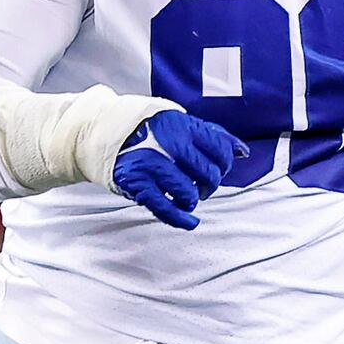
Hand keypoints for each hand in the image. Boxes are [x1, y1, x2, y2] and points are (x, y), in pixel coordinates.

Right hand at [112, 110, 246, 229]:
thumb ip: (211, 135)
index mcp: (181, 125)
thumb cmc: (147, 129)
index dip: (224, 164)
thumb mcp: (178, 122)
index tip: (216, 168)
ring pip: (188, 194)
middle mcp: (166, 144)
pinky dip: (181, 219)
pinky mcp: (136, 183)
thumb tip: (243, 151)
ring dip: (191, 199)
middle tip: (201, 185)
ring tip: (184, 195)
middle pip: (208, 175)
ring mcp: (150, 164)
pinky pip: (165, 208)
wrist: (100, 132)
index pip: (220, 150)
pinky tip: (189, 221)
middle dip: (209, 184)